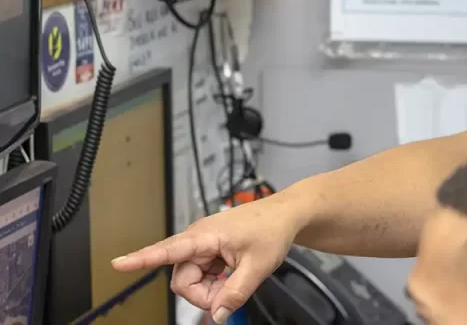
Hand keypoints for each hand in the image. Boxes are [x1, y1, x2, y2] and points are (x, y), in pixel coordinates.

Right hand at [111, 196, 300, 322]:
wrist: (284, 214)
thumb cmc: (272, 230)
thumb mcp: (258, 266)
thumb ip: (236, 292)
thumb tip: (217, 314)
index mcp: (206, 236)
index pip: (169, 249)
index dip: (142, 258)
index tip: (118, 263)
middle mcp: (198, 238)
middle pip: (183, 279)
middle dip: (202, 294)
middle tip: (230, 293)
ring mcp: (202, 244)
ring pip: (191, 279)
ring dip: (210, 288)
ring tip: (235, 279)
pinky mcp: (207, 249)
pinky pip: (200, 274)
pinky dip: (214, 282)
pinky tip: (230, 275)